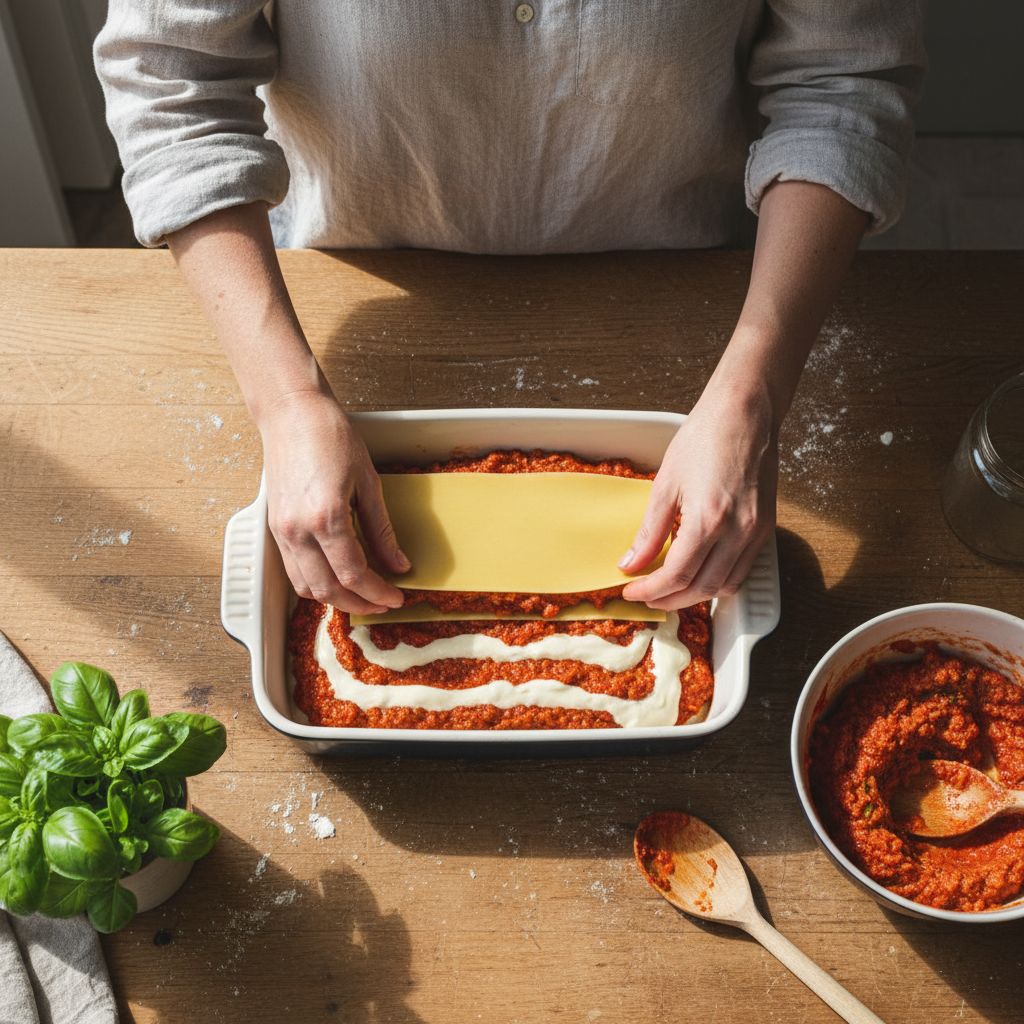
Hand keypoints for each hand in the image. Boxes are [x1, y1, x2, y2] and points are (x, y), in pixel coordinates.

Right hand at [259, 391, 409, 613]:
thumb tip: (398, 564)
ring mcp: (282, 531)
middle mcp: (298, 530)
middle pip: (328, 590)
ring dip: (336, 599)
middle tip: (384, 602)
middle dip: (360, 603)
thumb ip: (382, 530)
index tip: (396, 596)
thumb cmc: (330, 436)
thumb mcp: (368, 482)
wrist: (291, 413)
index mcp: (325, 517)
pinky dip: (316, 583)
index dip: (378, 592)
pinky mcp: (275, 527)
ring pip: (306, 587)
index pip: (354, 574)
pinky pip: (294, 570)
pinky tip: (337, 578)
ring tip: (363, 595)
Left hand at [620, 383, 776, 608]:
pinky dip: (719, 581)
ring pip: (725, 585)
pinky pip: (742, 570)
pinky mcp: (766, 527)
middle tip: (647, 596)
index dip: (650, 590)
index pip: (676, 575)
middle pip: (701, 589)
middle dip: (670, 600)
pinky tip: (699, 573)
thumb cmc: (705, 438)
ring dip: (695, 595)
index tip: (632, 590)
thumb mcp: (665, 484)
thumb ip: (649, 531)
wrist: (744, 413)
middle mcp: (738, 531)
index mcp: (708, 520)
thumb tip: (631, 563)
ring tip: (669, 590)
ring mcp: (756, 531)